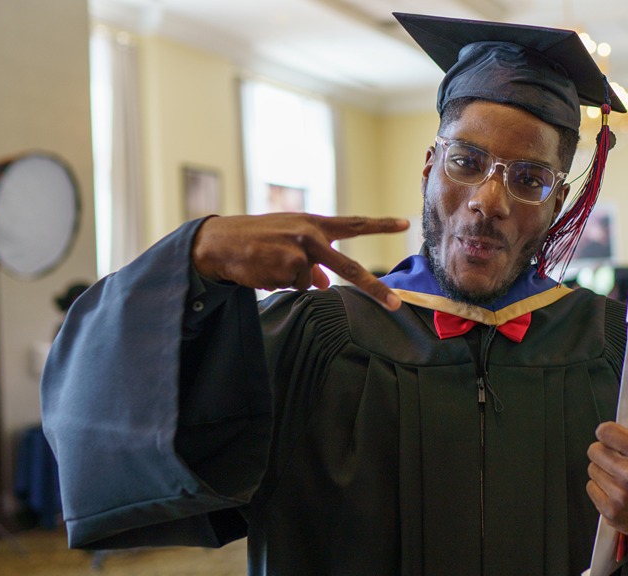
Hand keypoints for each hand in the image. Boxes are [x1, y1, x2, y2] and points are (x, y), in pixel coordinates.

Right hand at [191, 213, 408, 309]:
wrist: (221, 242)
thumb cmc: (260, 239)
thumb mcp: (291, 241)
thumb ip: (315, 259)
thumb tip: (325, 284)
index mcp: (316, 224)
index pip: (355, 223)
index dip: (381, 225)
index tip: (406, 224)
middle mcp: (311, 236)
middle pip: (349, 268)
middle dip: (373, 288)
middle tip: (394, 304)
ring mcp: (299, 253)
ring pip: (311, 283)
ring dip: (293, 280)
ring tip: (271, 264)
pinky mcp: (285, 269)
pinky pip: (292, 288)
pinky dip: (280, 284)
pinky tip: (264, 270)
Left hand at [586, 375, 627, 546]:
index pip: (604, 431)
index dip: (609, 433)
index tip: (616, 438)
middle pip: (594, 450)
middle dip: (605, 451)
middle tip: (620, 458)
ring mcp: (620, 496)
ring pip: (592, 469)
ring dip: (603, 470)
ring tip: (620, 474)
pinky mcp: (611, 512)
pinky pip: (590, 488)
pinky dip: (600, 488)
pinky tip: (617, 489)